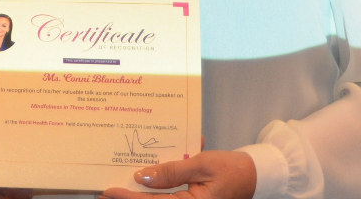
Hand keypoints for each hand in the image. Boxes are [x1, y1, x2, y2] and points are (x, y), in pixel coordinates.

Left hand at [103, 150, 255, 198]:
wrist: (254, 175)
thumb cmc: (230, 168)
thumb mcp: (201, 165)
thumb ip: (172, 171)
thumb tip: (141, 176)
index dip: (129, 198)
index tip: (108, 191)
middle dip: (130, 197)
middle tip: (105, 189)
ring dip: (142, 193)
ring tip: (119, 184)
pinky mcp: (190, 198)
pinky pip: (170, 194)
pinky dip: (158, 186)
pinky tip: (146, 174)